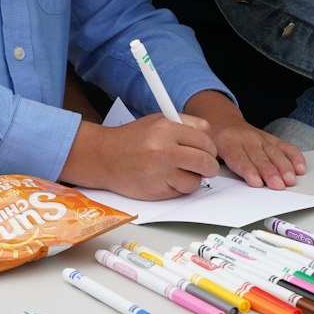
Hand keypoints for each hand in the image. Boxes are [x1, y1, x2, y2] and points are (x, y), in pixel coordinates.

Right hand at [60, 113, 219, 198]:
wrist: (104, 157)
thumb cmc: (131, 139)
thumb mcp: (156, 121)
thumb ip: (184, 125)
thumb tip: (208, 135)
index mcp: (166, 129)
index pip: (205, 138)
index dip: (209, 146)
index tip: (207, 150)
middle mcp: (164, 150)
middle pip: (206, 161)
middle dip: (209, 165)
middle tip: (205, 165)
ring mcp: (160, 172)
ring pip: (196, 181)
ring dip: (194, 178)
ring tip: (182, 172)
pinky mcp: (157, 191)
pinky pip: (181, 192)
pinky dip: (180, 188)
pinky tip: (169, 179)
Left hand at [185, 91, 305, 189]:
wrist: (222, 120)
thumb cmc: (215, 139)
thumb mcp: (206, 148)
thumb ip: (210, 162)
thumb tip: (210, 176)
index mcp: (228, 142)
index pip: (240, 159)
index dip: (249, 171)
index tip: (257, 182)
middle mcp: (246, 139)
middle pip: (260, 158)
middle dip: (270, 172)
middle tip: (278, 185)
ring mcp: (260, 138)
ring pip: (274, 153)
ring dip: (284, 167)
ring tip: (290, 179)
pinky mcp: (271, 139)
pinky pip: (285, 146)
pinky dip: (294, 156)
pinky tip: (300, 167)